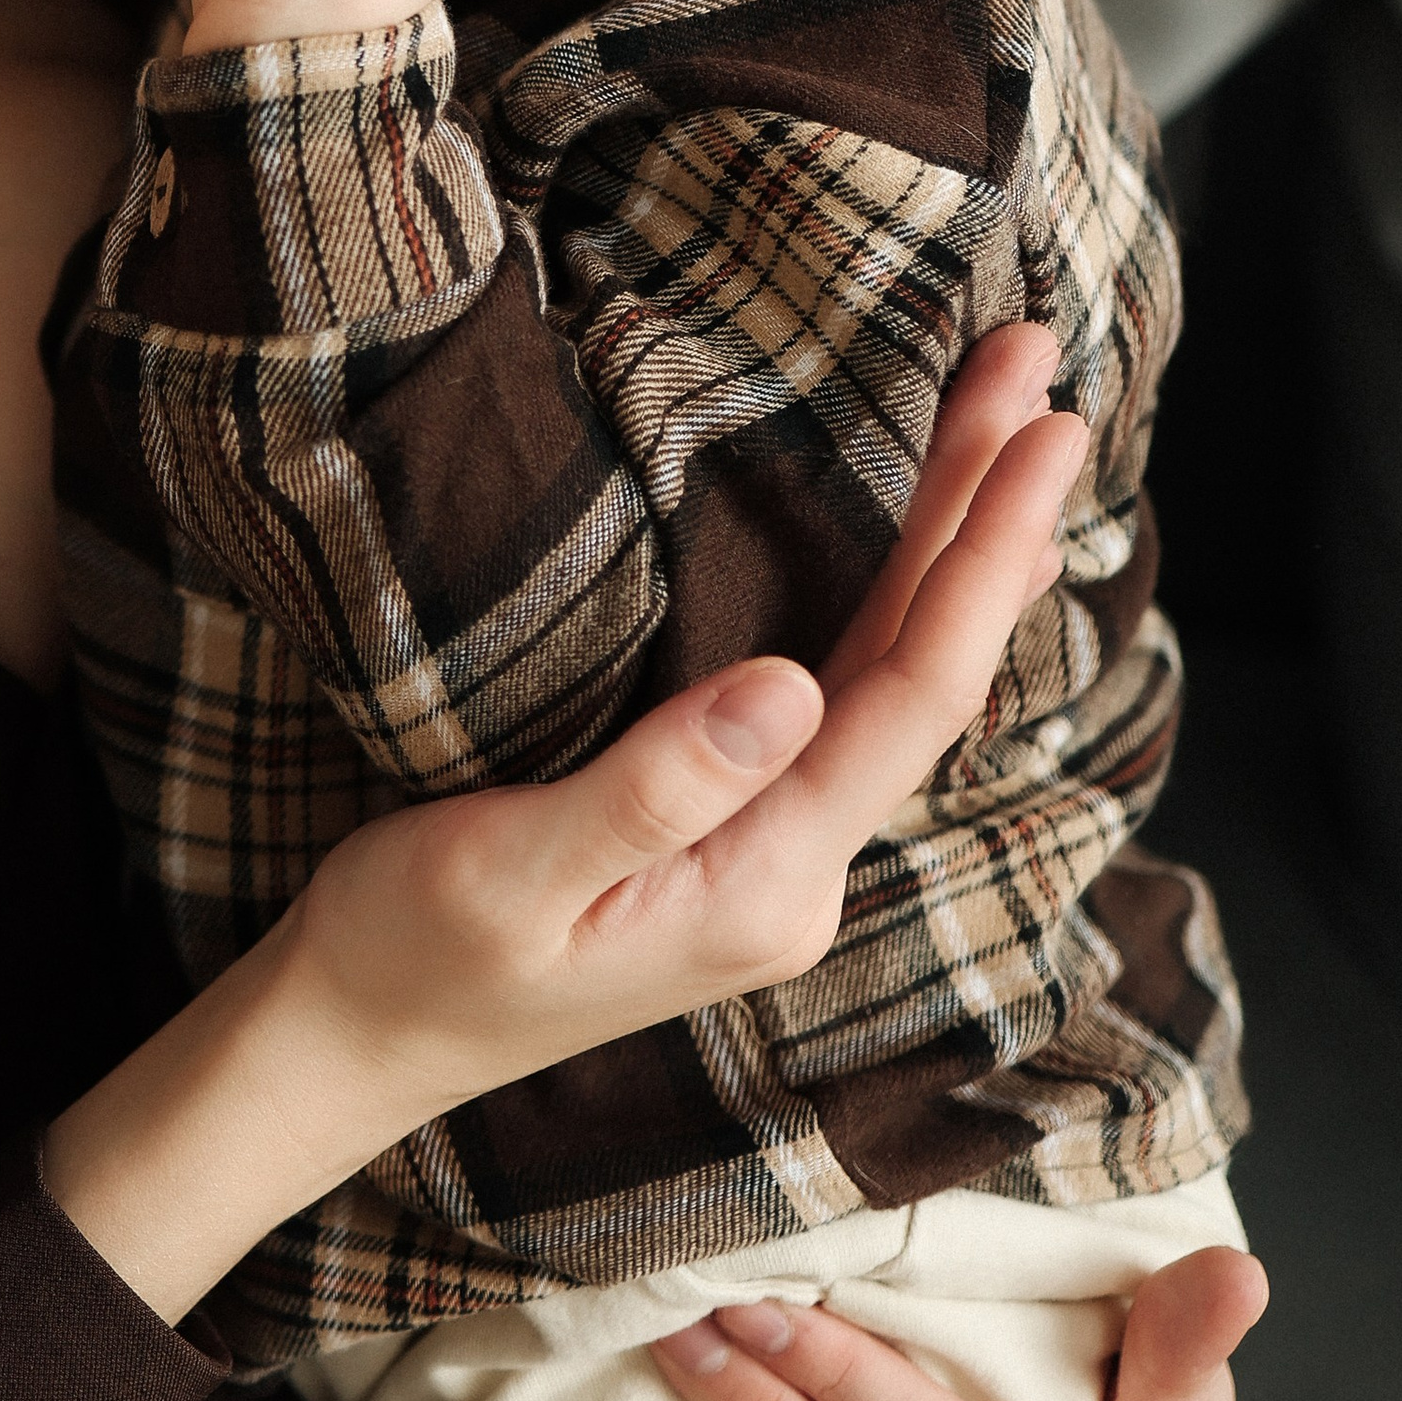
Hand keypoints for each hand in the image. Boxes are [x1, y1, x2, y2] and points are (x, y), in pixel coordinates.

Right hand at [282, 391, 1084, 1141]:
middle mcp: (798, 871)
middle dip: (991, 512)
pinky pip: (851, 691)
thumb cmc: (410, 951)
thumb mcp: (507, 868)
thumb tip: (792, 685)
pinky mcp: (733, 830)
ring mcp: (772, 854)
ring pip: (895, 672)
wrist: (357, 1040)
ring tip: (1009, 419)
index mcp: (765, 883)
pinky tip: (925, 549)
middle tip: (1036, 360)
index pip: (914, 693)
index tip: (1044, 433)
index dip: (985, 553)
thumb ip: (650, 790)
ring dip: (954, 543)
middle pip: (928, 666)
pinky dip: (900, 596)